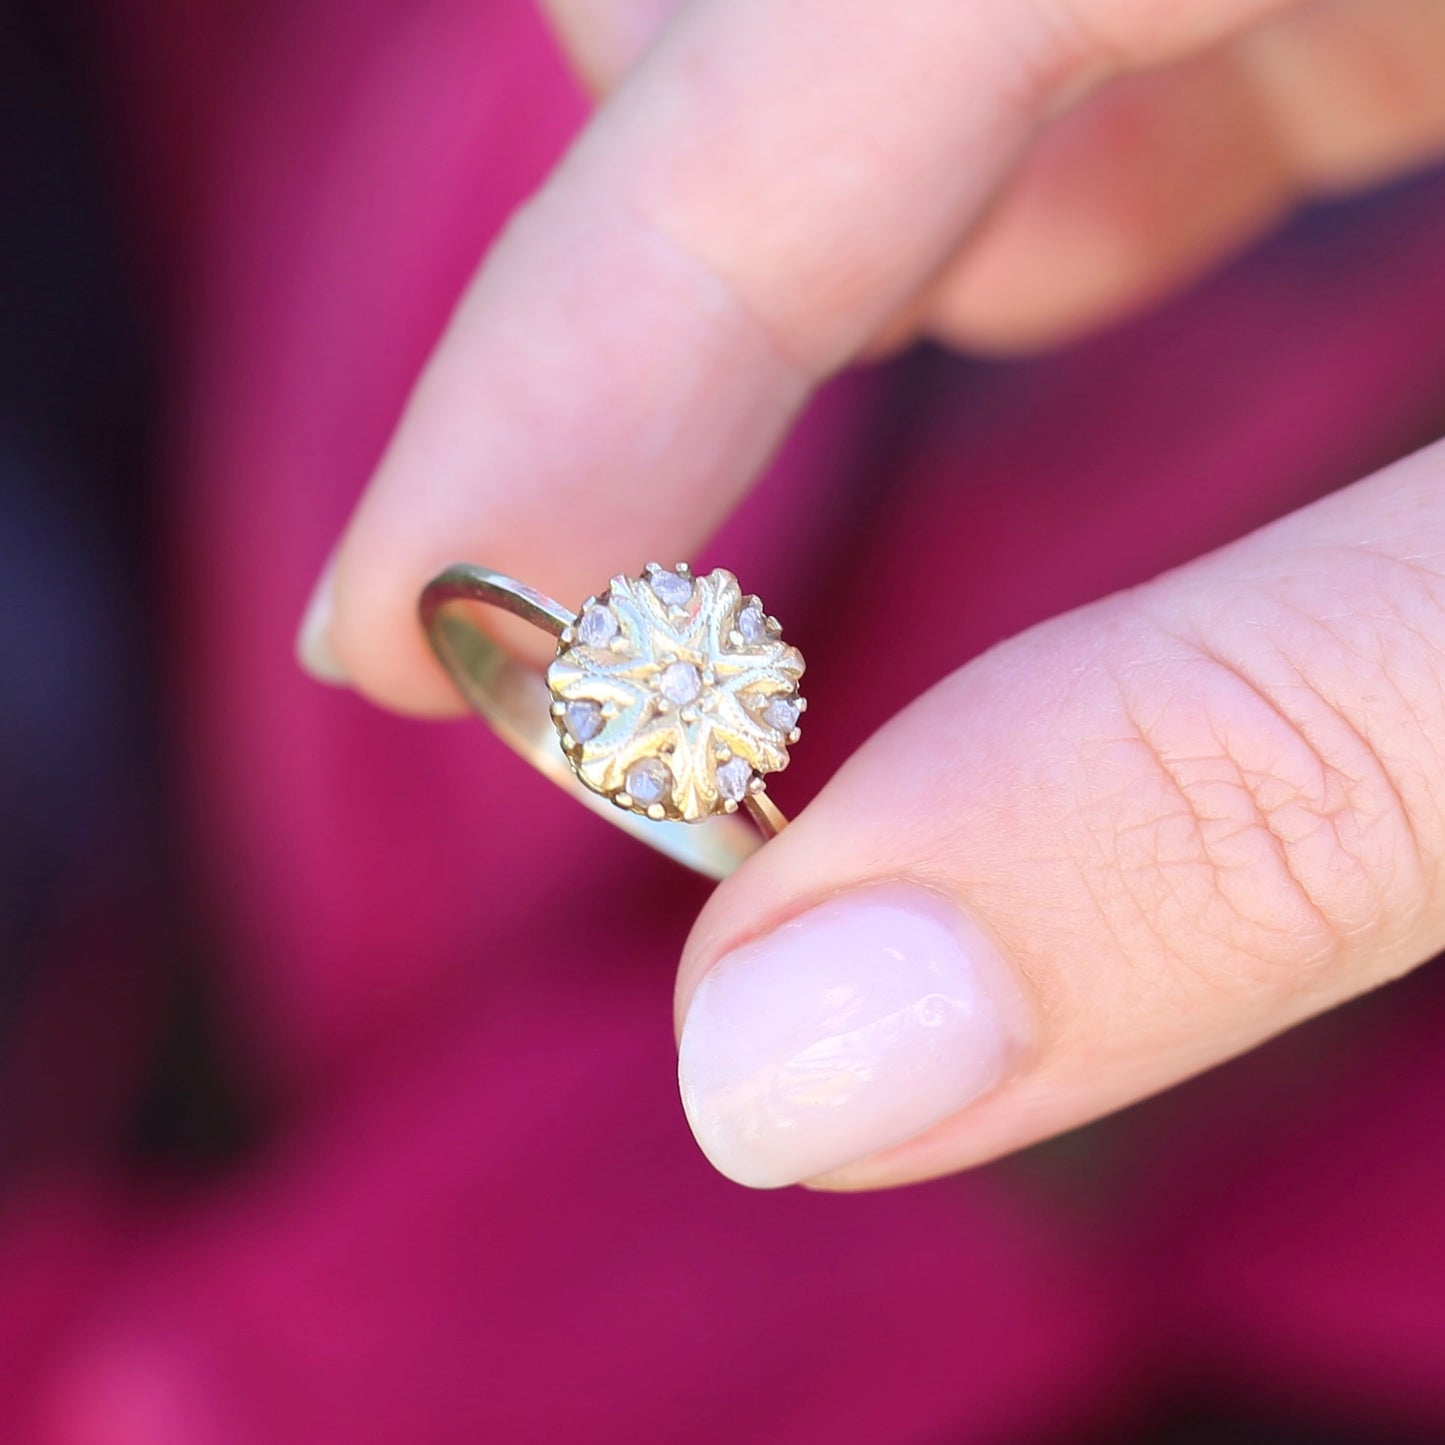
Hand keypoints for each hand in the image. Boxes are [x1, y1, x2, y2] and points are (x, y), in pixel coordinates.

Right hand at [298, 0, 1444, 1187]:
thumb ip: (1253, 784)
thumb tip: (793, 1043)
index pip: (808, 26)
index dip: (566, 336)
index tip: (415, 627)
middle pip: (773, 1)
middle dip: (636, 287)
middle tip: (584, 613)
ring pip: (885, 16)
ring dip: (796, 236)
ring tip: (754, 470)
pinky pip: (1069, 35)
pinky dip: (991, 187)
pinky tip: (1026, 288)